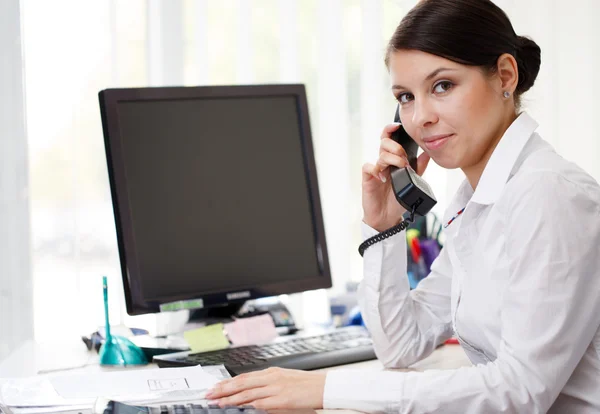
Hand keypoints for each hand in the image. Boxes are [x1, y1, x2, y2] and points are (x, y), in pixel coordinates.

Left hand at [205, 367, 326, 408]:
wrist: (324, 386)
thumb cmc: (307, 384)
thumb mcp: (285, 379)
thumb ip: (269, 383)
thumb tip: (254, 391)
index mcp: (271, 372)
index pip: (244, 377)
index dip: (228, 382)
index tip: (215, 387)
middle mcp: (271, 378)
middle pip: (242, 383)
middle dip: (224, 389)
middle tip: (209, 394)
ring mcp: (276, 388)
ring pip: (248, 393)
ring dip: (231, 398)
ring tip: (218, 403)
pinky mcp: (283, 398)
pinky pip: (262, 402)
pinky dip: (249, 405)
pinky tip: (240, 408)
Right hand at [362, 123, 430, 231]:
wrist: (388, 217)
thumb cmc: (397, 198)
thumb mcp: (412, 180)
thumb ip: (419, 166)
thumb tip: (428, 152)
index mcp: (393, 159)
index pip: (390, 139)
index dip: (391, 130)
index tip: (398, 126)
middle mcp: (383, 162)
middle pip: (384, 143)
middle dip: (396, 146)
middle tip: (403, 157)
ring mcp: (375, 169)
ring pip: (380, 154)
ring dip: (392, 158)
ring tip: (400, 167)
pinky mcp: (368, 178)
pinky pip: (368, 166)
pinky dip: (376, 169)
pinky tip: (384, 176)